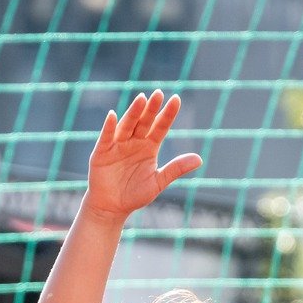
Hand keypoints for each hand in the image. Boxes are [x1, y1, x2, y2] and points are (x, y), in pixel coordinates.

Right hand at [84, 91, 202, 222]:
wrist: (112, 208)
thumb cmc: (135, 195)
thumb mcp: (158, 182)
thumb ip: (176, 169)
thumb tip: (200, 159)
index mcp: (149, 147)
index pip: (160, 127)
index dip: (168, 114)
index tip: (176, 99)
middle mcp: (134, 142)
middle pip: (144, 122)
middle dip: (151, 109)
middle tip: (159, 94)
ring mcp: (118, 145)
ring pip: (127, 125)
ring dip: (134, 113)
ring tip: (141, 99)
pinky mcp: (102, 152)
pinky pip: (107, 137)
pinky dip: (109, 127)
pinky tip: (113, 115)